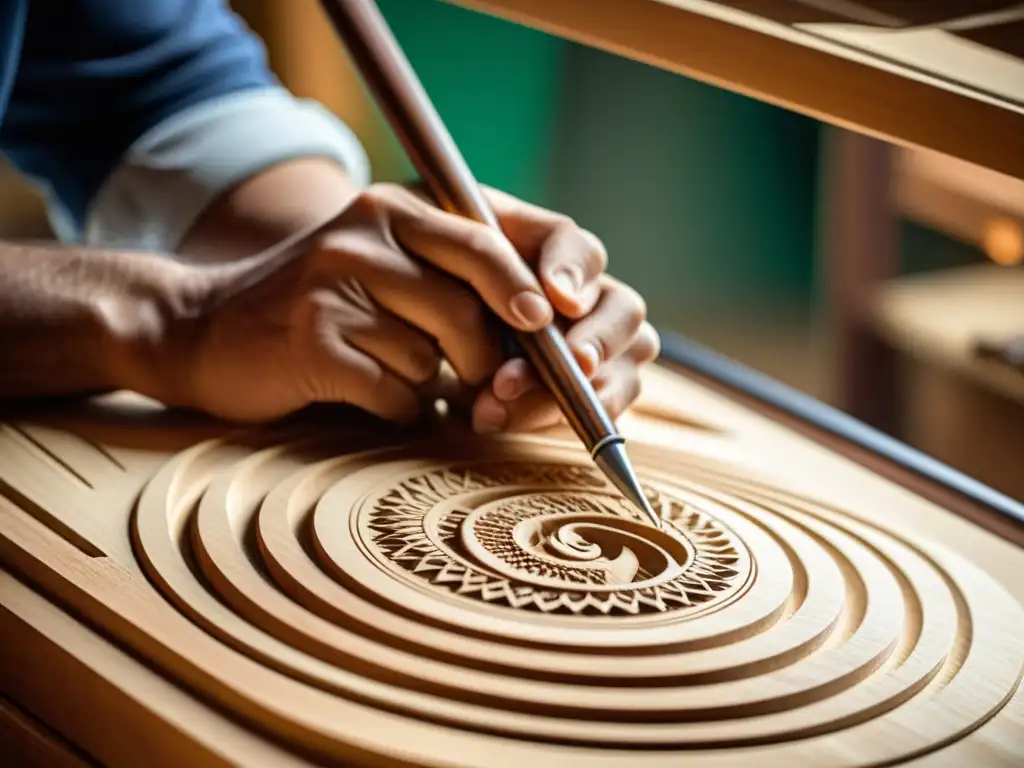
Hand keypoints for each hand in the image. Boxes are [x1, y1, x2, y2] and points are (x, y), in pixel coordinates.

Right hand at [167, 182, 658, 425]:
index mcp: (390, 210)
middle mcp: (362, 236)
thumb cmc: (314, 307)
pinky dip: (397, 406)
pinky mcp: (311, 341)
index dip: (526, 285)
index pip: (482, 243)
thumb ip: (447, 276)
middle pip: (466, 306)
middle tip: (486, 384)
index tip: (550, 324)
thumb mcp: (378, 265)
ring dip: (428, 383)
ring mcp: (332, 287)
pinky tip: (370, 394)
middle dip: (485, 356)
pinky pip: (394, 391)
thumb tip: (540, 323)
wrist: (201, 329)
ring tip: (391, 373)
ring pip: (431, 356)